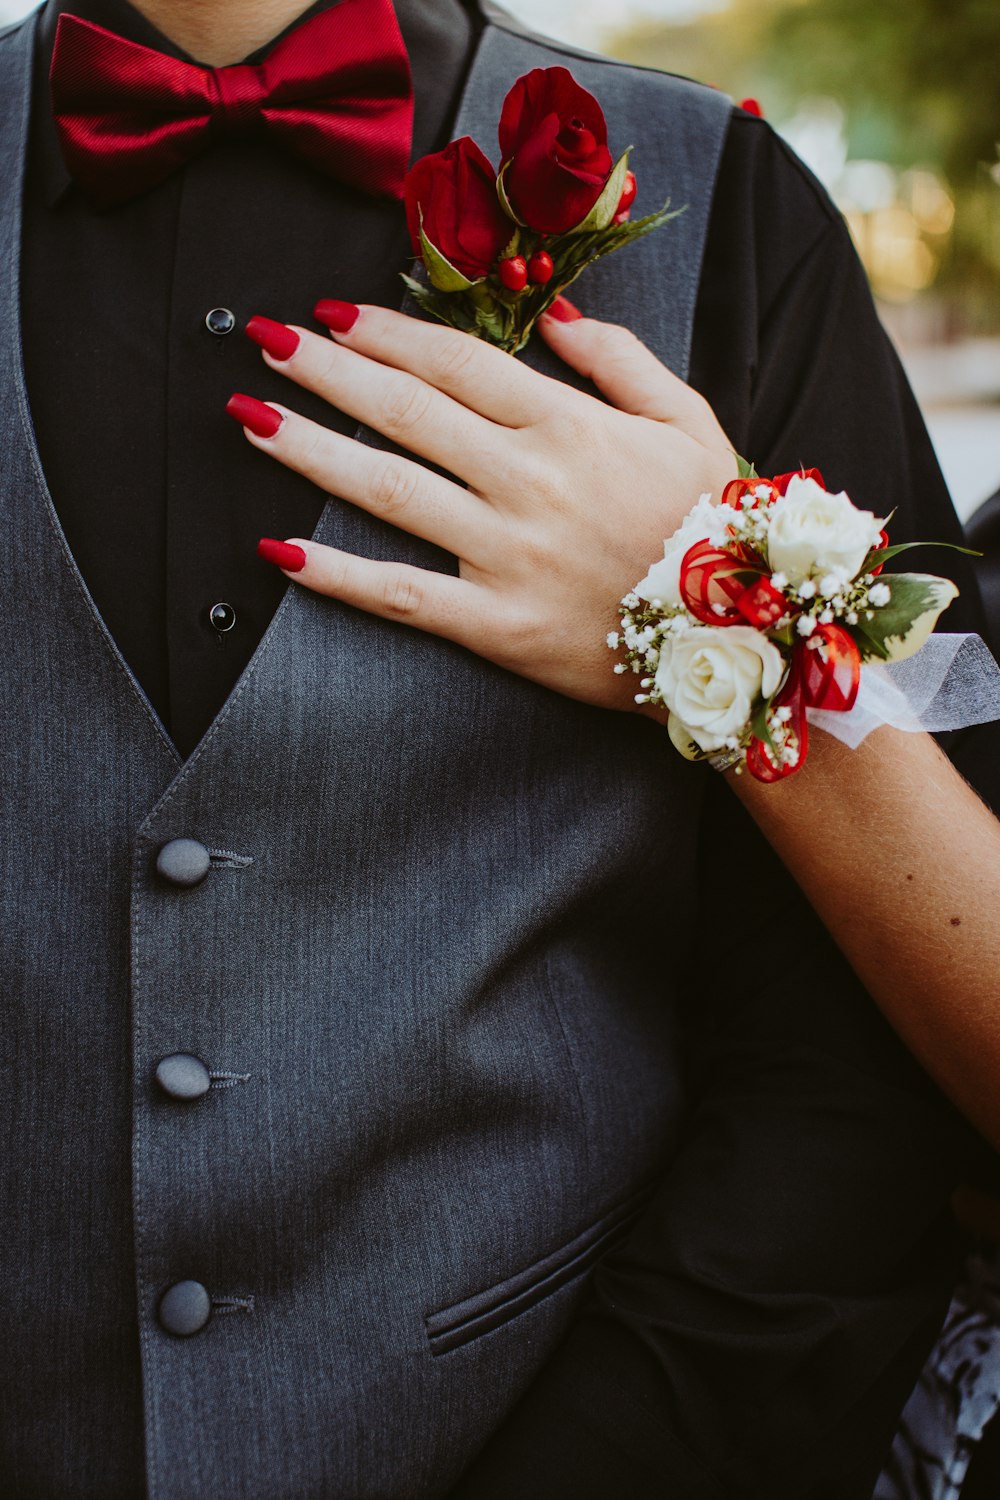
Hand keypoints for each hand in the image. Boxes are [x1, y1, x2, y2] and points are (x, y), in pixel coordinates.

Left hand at [233, 299, 735, 711]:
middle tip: (264, 339)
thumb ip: (620, 360)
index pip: (458, 361)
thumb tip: (556, 314)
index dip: (387, 331)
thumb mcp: (687, 420)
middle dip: (326, 370)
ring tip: (249, 418)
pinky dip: (337, 574)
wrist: (740, 633)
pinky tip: (279, 550)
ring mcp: (507, 555)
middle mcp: (528, 481)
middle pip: (407, 412)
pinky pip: (402, 594)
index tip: (332, 312)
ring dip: (309, 449)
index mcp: (570, 426)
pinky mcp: (497, 625)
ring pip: (389, 490)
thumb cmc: (713, 522)